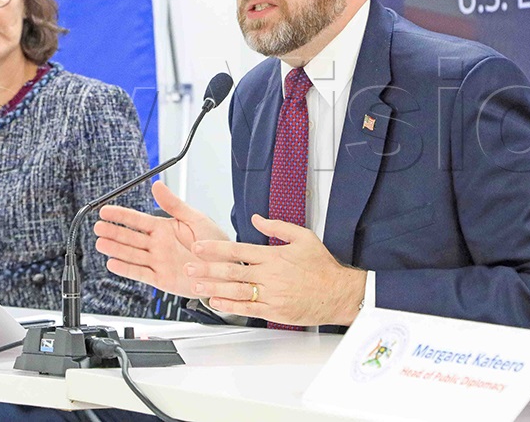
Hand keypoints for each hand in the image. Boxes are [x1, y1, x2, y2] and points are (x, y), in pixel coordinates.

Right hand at [95, 181, 228, 296]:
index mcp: (164, 228)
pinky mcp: (161, 279)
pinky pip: (140, 273)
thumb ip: (174, 204)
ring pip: (132, 254)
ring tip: (100, 243)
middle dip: (113, 231)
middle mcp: (158, 245)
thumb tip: (157, 186)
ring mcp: (158, 262)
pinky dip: (126, 269)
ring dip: (115, 249)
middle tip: (98, 227)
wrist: (226, 270)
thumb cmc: (215, 243)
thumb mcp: (196, 218)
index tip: (105, 210)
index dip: (121, 215)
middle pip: (130, 237)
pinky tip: (113, 263)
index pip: (137, 220)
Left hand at [187, 214, 366, 325]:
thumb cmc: (322, 267)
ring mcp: (272, 294)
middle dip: (207, 268)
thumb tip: (257, 218)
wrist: (339, 293)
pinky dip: (230, 306)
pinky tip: (216, 302)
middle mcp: (270, 275)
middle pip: (232, 271)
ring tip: (196, 285)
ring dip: (214, 288)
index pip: (238, 250)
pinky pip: (248, 309)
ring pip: (237, 290)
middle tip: (189, 266)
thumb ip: (277, 226)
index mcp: (274, 256)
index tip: (198, 246)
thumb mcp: (303, 237)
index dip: (215, 248)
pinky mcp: (275, 311)